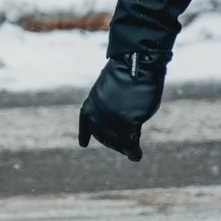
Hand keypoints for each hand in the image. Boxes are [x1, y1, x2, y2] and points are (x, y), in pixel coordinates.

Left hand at [78, 47, 167, 161]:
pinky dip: (133, 153)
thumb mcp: (112, 87)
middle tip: (122, 146)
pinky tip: (136, 155)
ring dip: (123, 148)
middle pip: (102, 136)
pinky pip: (129, 146)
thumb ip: (110, 103)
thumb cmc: (127, 71)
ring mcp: (111, 121)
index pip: (85, 122)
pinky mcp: (127, 126)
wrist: (136, 65)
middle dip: (112, 142)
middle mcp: (97, 115)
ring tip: (130, 151)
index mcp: (91, 102)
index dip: (85, 134)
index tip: (83, 144)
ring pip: (115, 143)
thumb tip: (118, 116)